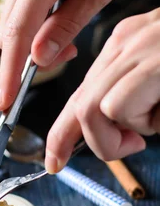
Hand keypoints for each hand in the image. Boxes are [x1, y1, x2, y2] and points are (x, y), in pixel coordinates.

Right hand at [0, 0, 148, 111]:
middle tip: (57, 64)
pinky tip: (57, 22)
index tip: (3, 101)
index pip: (15, 37)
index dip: (8, 73)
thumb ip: (66, 25)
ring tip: (65, 42)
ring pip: (12, 19)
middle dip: (22, 59)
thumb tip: (38, 57)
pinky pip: (19, 5)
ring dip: (30, 41)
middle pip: (7, 31)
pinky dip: (32, 23)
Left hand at [45, 8, 159, 172]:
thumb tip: (119, 133)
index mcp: (125, 46)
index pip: (81, 92)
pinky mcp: (153, 63)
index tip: (54, 161)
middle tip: (133, 144)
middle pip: (80, 103)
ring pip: (95, 109)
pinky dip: (145, 121)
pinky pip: (120, 106)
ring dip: (126, 131)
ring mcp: (138, 50)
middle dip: (98, 141)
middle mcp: (124, 44)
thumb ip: (136, 99)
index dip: (63, 132)